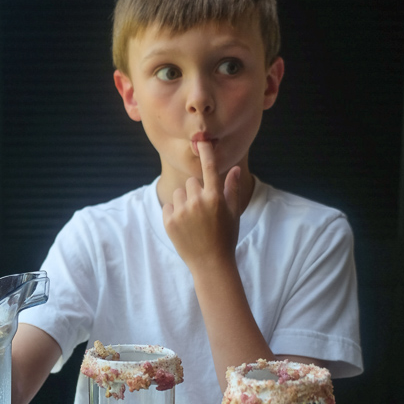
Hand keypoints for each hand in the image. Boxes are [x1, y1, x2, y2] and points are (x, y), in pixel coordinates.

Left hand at [162, 141, 240, 272]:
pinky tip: (184, 226)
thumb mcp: (233, 213)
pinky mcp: (169, 222)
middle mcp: (197, 202)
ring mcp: (182, 212)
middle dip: (195, 192)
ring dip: (184, 201)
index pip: (210, 168)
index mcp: (215, 197)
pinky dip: (174, 213)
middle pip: (191, 182)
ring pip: (178, 193)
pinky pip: (169, 207)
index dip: (206, 152)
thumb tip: (235, 169)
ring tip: (193, 219)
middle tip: (203, 210)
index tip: (201, 140)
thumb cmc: (226, 237)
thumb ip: (231, 189)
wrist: (211, 264)